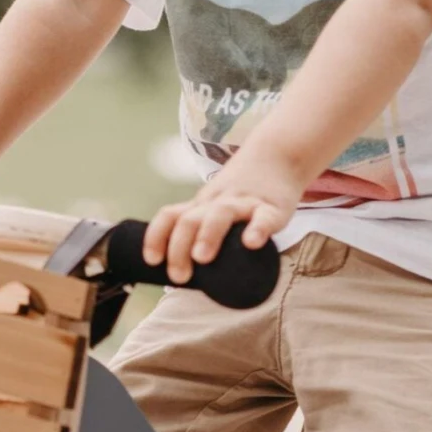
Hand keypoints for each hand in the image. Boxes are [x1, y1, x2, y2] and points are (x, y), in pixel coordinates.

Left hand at [143, 151, 304, 283]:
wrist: (279, 155)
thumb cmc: (245, 192)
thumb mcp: (217, 205)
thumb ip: (204, 232)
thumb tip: (188, 274)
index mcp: (202, 205)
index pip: (170, 216)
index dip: (156, 236)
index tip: (152, 261)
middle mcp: (218, 202)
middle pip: (190, 219)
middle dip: (178, 248)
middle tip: (178, 276)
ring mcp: (245, 203)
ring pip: (221, 214)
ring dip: (208, 235)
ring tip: (202, 258)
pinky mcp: (272, 207)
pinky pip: (264, 217)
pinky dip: (257, 229)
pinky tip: (251, 243)